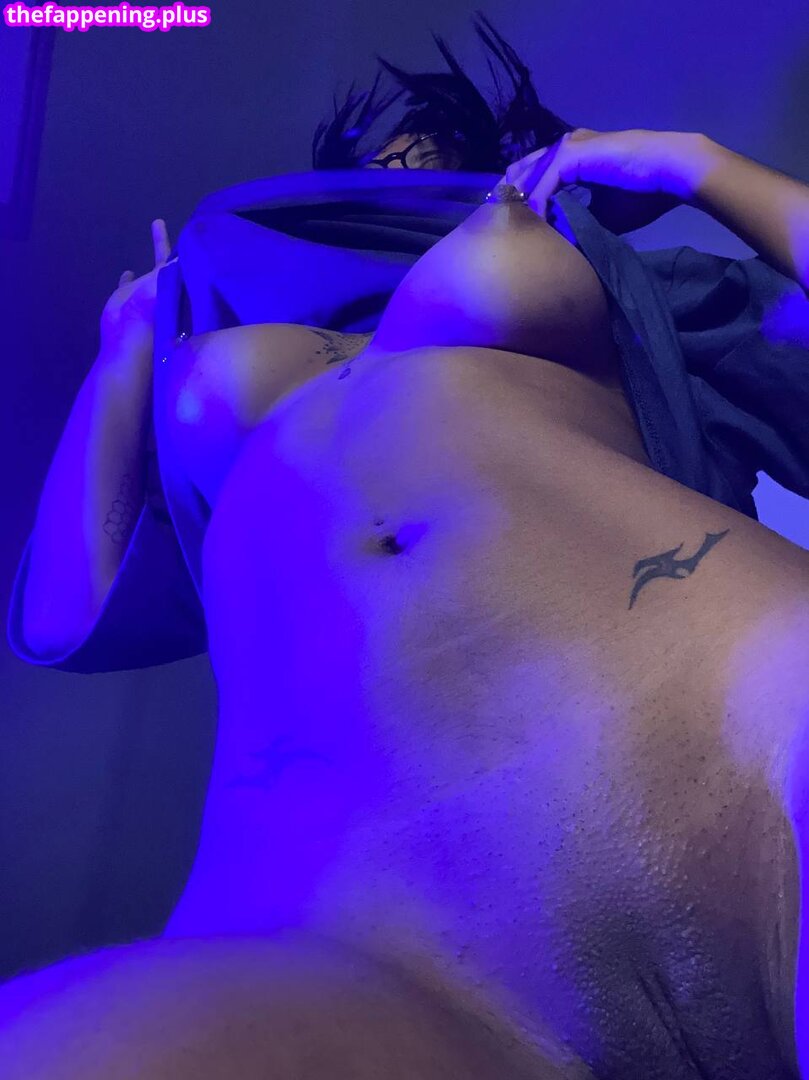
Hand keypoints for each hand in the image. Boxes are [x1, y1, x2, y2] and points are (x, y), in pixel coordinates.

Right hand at [100, 218, 175, 350]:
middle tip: (161, 222)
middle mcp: (162, 286)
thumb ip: (170, 270)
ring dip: (154, 256)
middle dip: (167, 244)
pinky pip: (127, 284)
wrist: (126, 338)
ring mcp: (144, 293)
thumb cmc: (149, 314)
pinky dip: (128, 277)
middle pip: (168, 260)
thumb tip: (184, 254)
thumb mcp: (162, 287)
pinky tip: (128, 270)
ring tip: (155, 233)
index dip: (187, 248)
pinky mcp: (126, 298)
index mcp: (174, 284)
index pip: (183, 261)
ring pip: (150, 269)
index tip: (193, 230)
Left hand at [503, 128, 706, 233]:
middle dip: (509, 198)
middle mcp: (568, 147)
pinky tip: (531, 222)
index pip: (535, 175)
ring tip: (505, 226)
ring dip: (517, 201)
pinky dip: (535, 202)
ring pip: (529, 174)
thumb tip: (564, 243)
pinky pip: (544, 181)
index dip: (520, 198)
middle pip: (524, 171)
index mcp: (574, 158)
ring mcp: (570, 147)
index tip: (509, 224)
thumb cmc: (645, 192)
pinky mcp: (574, 153)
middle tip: (495, 225)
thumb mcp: (604, 214)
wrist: (671, 172)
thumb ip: (580, 222)